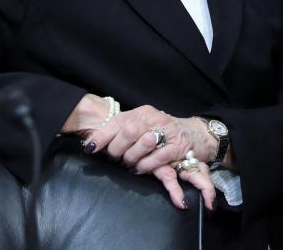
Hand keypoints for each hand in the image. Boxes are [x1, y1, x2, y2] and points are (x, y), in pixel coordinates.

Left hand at [68, 99, 216, 209]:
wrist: (192, 134)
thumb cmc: (160, 133)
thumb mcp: (141, 127)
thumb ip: (120, 132)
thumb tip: (91, 145)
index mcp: (142, 112)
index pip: (118, 120)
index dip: (102, 135)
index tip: (90, 148)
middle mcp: (154, 118)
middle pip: (129, 131)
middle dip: (118, 149)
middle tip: (116, 158)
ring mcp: (167, 131)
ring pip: (143, 143)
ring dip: (132, 158)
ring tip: (129, 163)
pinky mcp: (177, 147)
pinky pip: (157, 158)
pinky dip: (145, 166)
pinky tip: (140, 169)